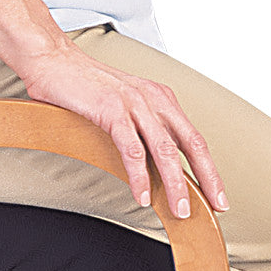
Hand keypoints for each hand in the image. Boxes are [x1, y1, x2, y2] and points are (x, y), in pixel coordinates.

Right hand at [20, 43, 228, 217]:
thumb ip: (141, 129)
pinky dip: (139, 175)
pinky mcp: (111, 109)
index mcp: (161, 99)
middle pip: (190, 144)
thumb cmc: (83, 86)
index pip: (194, 138)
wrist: (52, 60)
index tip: (217, 195)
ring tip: (178, 210)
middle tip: (215, 207)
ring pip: (164, 150)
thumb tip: (154, 165)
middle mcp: (154, 99)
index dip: (209, 169)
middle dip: (205, 179)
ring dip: (175, 184)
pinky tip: (142, 194)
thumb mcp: (124, 105)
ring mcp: (134, 103)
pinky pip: (131, 149)